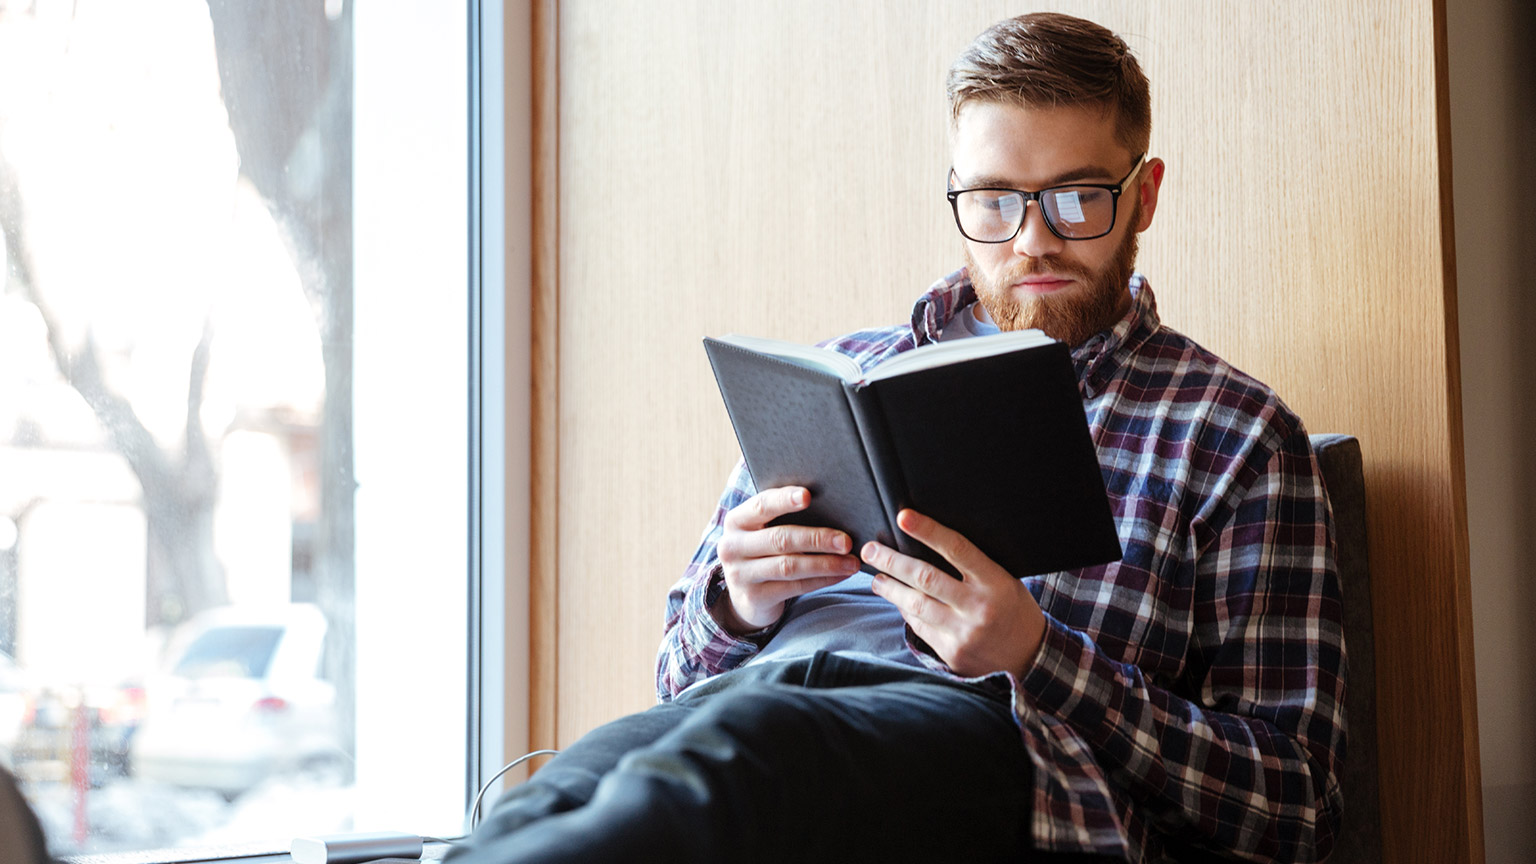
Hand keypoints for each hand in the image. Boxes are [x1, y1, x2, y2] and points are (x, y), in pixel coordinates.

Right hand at [715, 486, 860, 634]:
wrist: (744, 596)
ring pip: (789, 566)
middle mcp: (733, 547)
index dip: (784, 500)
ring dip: (825, 564)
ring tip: (851, 562)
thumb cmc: (764, 552)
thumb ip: (782, 517)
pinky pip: (794, 587)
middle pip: (780, 539)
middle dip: (817, 538)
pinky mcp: (755, 597)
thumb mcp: (763, 532)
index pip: (761, 506)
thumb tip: (830, 504)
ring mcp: (740, 575)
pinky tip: (839, 575)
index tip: (808, 495)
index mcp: (736, 521)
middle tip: (846, 541)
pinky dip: (821, 580)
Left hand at [862, 509, 1046, 677]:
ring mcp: (963, 632)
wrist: (1030, 658)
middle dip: (892, 561)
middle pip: (925, 578)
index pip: (957, 549)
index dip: (928, 531)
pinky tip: (896, 600)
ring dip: (890, 588)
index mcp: (996, 582)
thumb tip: (929, 544)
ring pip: (915, 604)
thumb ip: (974, 566)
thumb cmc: (1013, 609)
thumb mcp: (1005, 581)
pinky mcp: (951, 652)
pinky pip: (919, 626)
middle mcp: (978, 607)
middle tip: (870, 549)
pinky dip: (905, 610)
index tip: (903, 517)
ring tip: (876, 577)